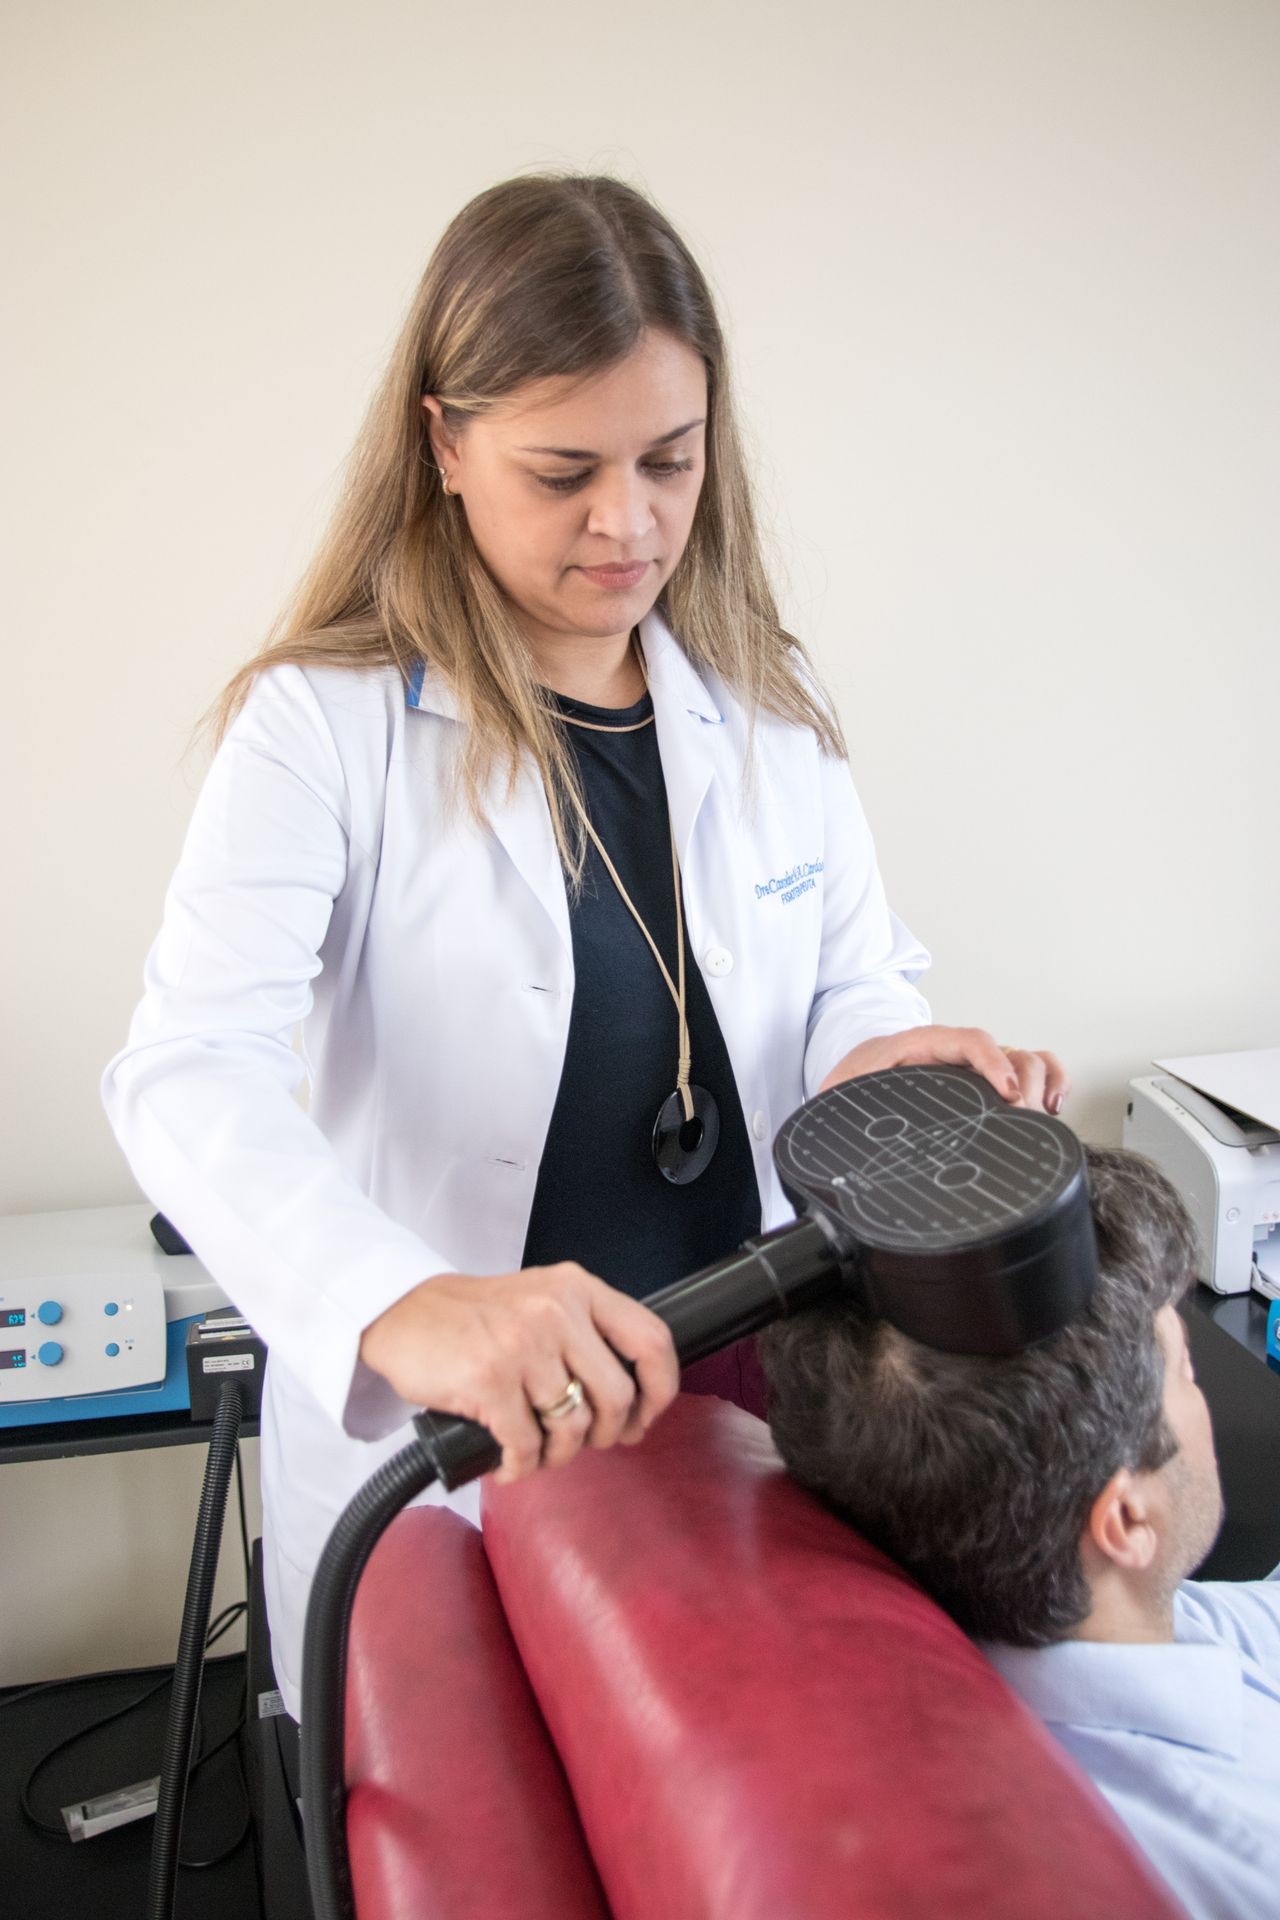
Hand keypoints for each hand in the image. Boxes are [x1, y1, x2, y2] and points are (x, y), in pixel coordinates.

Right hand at [357, 1263, 679, 1484]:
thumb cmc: (475, 1317)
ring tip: (538, 1450)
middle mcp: (557, 1311)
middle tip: (584, 1440)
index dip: (661, 1389)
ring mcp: (523, 1345)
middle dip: (606, 1433)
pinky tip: (510, 1460)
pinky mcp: (490, 1380)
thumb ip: (586, 1333)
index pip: (652, 1339)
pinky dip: (522, 1465)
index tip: (645, 1416)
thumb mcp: (541, 1300)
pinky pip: (528, 1445)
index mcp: (578, 1288)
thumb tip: (633, 1400)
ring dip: (559, 1453)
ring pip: (574, 1426)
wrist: (402, 1312)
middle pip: (617, 1395)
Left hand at [819, 1025, 1069, 1114]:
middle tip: (1022, 1121)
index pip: (970, 1041)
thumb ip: (844, 1098)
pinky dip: (1053, 1081)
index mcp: (922, 1046)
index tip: (1009, 1094)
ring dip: (1045, 1082)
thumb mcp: (843, 1088)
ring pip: (1027, 1058)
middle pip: (1009, 1051)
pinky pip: (1033, 1069)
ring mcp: (977, 1065)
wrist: (857, 1069)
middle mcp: (957, 1051)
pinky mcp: (989, 1080)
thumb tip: (843, 1130)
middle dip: (1026, 1085)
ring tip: (1045, 1114)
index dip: (994, 1063)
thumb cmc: (854, 1080)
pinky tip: (1052, 1107)